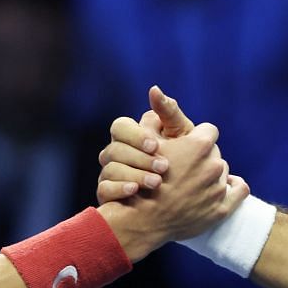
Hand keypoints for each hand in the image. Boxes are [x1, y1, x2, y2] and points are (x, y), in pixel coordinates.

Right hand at [96, 87, 198, 202]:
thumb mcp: (179, 134)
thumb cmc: (182, 159)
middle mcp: (115, 153)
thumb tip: (154, 89)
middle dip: (140, 158)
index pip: (120, 126)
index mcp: (129, 136)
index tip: (155, 145)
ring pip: (110, 170)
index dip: (136, 135)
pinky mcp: (108, 194)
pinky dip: (119, 189)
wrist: (181, 198)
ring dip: (135, 175)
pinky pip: (104, 190)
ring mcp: (109, 174)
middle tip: (164, 167)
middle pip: (114, 149)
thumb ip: (170, 113)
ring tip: (157, 183)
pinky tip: (136, 192)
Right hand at [138, 120, 246, 244]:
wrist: (142, 220)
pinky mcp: (222, 209)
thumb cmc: (143, 177)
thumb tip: (155, 89)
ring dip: (210, 176)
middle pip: (214, 153)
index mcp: (200, 145)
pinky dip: (233, 188)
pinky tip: (224, 188)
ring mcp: (219, 187)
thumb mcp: (147, 141)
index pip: (208, 130)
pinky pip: (239, 190)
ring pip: (222, 173)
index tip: (186, 147)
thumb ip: (157, 114)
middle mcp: (214, 164)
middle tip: (185, 169)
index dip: (196, 138)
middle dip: (202, 158)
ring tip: (192, 185)